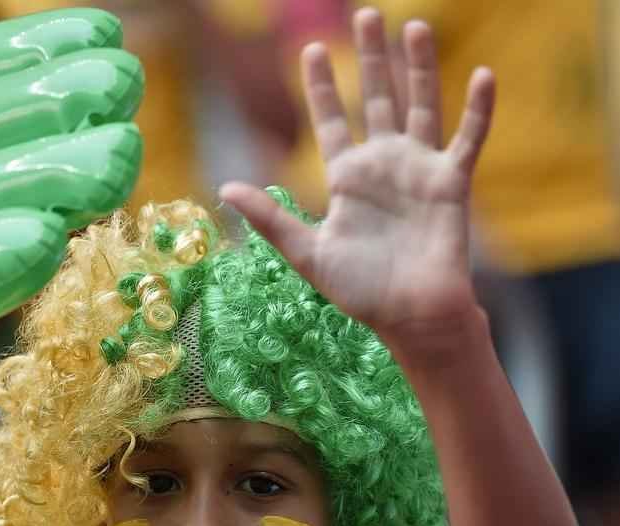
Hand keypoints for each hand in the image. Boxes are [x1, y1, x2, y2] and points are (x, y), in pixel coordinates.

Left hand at [219, 8, 494, 348]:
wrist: (409, 315)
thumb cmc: (359, 290)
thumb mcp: (305, 251)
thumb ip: (270, 217)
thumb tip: (224, 187)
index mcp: (347, 178)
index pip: (331, 120)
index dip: (320, 87)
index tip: (308, 50)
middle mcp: (383, 164)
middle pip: (375, 99)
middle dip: (369, 58)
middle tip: (363, 15)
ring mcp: (418, 169)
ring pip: (420, 104)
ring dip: (417, 67)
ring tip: (413, 25)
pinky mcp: (451, 182)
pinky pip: (468, 138)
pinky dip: (477, 108)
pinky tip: (481, 74)